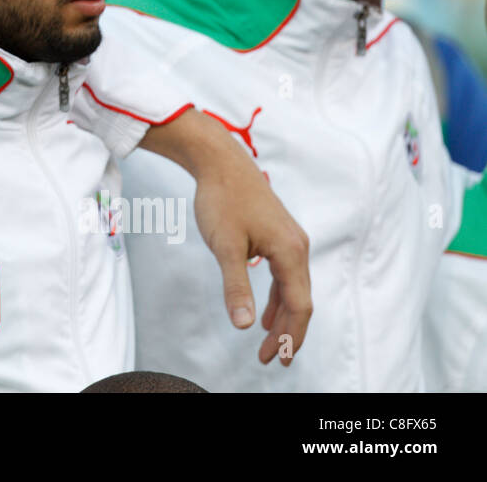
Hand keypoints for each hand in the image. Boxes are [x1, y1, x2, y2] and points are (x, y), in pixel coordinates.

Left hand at [139, 109, 311, 365]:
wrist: (220, 162)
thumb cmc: (222, 200)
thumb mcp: (225, 247)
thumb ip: (236, 287)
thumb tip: (244, 325)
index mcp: (291, 252)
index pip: (299, 305)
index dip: (291, 336)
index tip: (277, 359)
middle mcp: (298, 246)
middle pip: (300, 299)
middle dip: (288, 331)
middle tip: (272, 358)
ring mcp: (290, 238)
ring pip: (293, 286)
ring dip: (283, 314)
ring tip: (270, 340)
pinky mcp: (278, 233)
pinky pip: (284, 272)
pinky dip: (277, 294)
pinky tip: (266, 307)